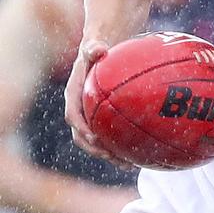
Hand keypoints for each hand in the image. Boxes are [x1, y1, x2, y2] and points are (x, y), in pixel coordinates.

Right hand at [64, 39, 123, 163]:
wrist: (99, 54)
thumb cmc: (97, 51)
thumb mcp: (93, 47)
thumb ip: (92, 48)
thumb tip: (98, 49)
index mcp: (73, 97)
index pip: (73, 116)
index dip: (81, 128)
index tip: (93, 137)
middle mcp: (79, 111)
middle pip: (82, 137)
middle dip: (96, 150)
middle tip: (112, 157)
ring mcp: (91, 119)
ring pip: (97, 143)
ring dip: (111, 156)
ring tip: (129, 165)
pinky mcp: (103, 122)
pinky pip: (111, 139)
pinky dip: (122, 150)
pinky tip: (140, 158)